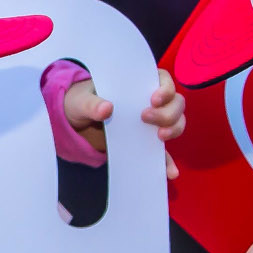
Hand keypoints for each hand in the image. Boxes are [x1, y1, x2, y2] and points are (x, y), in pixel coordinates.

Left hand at [62, 69, 185, 178]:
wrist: (77, 122)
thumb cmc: (82, 102)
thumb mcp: (82, 100)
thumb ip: (92, 103)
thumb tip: (107, 109)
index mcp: (138, 83)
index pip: (164, 80)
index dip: (165, 89)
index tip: (154, 99)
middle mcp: (151, 101)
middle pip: (175, 103)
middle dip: (168, 112)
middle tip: (146, 118)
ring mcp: (151, 122)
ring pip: (175, 123)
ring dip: (174, 129)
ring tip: (160, 137)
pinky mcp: (146, 142)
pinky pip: (161, 152)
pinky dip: (167, 162)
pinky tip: (170, 172)